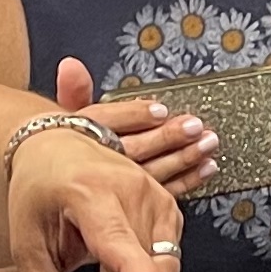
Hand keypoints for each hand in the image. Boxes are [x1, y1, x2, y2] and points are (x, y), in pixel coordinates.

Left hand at [8, 119, 187, 271]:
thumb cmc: (39, 188)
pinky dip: (151, 268)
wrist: (56, 145)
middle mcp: (129, 188)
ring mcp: (153, 193)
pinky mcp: (168, 202)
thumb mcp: (29, 241)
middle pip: (148, 262)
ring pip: (165, 263)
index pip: (119, 241)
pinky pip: (170, 253)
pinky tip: (124, 261)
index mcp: (88, 193)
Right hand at [52, 57, 219, 199]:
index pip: (104, 124)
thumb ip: (74, 91)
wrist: (62, 182)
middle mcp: (99, 165)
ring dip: (182, 159)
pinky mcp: (137, 205)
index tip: (159, 110)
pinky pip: (163, 194)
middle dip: (165, 138)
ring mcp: (119, 188)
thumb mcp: (69, 118)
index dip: (133, 116)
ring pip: (150, 175)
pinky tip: (206, 168)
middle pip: (132, 151)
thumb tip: (71, 66)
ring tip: (207, 145)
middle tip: (194, 127)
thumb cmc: (70, 149)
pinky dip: (187, 180)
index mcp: (81, 138)